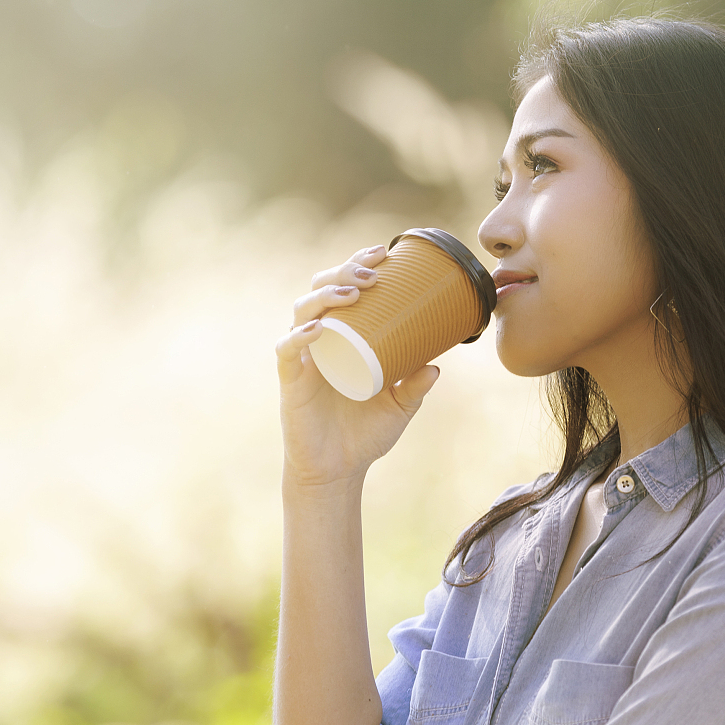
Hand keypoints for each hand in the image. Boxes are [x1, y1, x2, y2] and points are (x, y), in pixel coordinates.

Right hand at [274, 243, 443, 490]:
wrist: (338, 471)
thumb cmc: (364, 435)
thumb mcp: (399, 407)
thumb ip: (416, 387)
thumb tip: (437, 366)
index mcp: (343, 336)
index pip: (344, 287)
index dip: (357, 263)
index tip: (384, 253)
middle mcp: (319, 339)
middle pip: (320, 289)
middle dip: (344, 270)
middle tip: (373, 272)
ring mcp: (303, 358)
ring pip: (302, 310)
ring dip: (325, 294)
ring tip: (352, 291)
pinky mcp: (291, 380)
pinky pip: (287, 350)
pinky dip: (299, 335)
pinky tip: (318, 328)